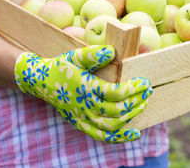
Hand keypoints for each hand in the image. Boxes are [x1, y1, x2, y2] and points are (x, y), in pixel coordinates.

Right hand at [14, 45, 151, 142]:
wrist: (42, 82)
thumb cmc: (61, 67)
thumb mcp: (75, 56)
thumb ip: (93, 54)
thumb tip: (112, 51)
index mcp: (85, 88)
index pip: (115, 93)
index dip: (132, 89)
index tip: (144, 82)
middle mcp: (85, 106)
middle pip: (117, 110)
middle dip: (136, 101)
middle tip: (148, 91)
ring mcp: (83, 118)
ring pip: (112, 125)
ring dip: (131, 116)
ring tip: (143, 104)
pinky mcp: (81, 125)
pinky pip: (102, 136)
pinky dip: (119, 137)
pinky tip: (134, 134)